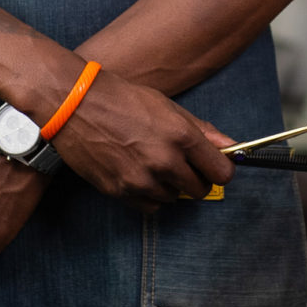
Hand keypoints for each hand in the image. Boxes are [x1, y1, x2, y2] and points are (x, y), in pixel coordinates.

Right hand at [49, 68, 236, 210]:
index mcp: (181, 136)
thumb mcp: (168, 107)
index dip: (220, 169)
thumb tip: (231, 146)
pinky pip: (150, 206)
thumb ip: (202, 130)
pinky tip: (139, 174)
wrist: (75, 104)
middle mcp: (164, 161)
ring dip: (169, 185)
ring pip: (174, 198)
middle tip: (181, 163)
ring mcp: (141, 179)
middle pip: (199, 190)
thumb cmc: (122, 99)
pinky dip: (149, 195)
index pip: (222, 173)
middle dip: (195, 178)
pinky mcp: (120, 191)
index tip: (213, 166)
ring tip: (151, 162)